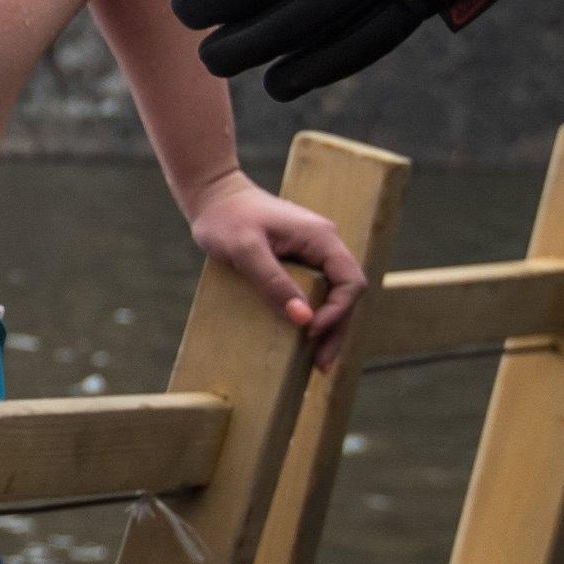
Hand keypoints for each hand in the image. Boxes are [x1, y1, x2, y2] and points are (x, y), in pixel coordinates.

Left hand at [183, 172, 366, 369]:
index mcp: (322, 238)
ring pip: (334, 295)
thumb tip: (303, 320)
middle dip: (336, 330)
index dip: (338, 312)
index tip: (310, 333)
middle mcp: (325, 245)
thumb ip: (273, 282)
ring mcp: (314, 252)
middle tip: (321, 367)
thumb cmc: (226, 219)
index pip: (350, 282)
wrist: (212, 197)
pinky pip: (316, 291)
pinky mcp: (299, 260)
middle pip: (346, 294)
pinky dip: (314, 314)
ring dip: (328, 327)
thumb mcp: (245, 251)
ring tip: (317, 363)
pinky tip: (304, 338)